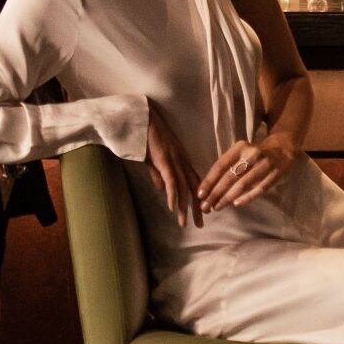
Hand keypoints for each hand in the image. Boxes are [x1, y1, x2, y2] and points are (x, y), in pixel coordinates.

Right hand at [141, 102, 204, 229]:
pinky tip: (172, 207)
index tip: (202, 213)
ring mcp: (174, 160)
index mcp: (181, 160)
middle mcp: (181, 161)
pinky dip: (172, 194)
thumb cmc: (146, 137)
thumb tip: (161, 190)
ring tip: (185, 222)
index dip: (199, 198)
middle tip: (201, 224)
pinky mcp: (164, 159)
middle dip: (197, 207)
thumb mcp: (152, 159)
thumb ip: (158, 174)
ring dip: (184, 206)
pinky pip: (171, 180)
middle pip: (193, 187)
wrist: (141, 118)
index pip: (194, 182)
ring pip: (183, 187)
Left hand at [195, 125, 295, 216]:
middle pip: (230, 176)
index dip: (209, 180)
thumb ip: (226, 167)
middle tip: (205, 207)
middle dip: (216, 193)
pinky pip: (260, 188)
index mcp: (239, 147)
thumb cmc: (254, 156)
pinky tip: (236, 204)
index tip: (200, 194)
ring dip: (228, 197)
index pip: (220, 165)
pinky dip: (247, 197)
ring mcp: (265, 164)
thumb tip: (208, 189)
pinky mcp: (276, 174)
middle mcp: (251, 154)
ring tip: (217, 207)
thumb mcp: (240, 154)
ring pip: (243, 183)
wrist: (283, 149)